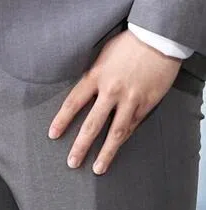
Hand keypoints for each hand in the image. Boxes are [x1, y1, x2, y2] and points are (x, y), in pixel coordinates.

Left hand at [49, 29, 180, 174]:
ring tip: (97, 168)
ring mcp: (130, 101)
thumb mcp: (101, 55)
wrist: (156, 41)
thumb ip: (93, 76)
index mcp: (95, 76)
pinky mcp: (146, 105)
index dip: (62, 120)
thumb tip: (86, 92)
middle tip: (72, 162)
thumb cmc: (127, 45)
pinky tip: (116, 150)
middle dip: (80, 145)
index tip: (53, 135)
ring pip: (115, 132)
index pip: (73, 103)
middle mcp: (110, 91)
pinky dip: (123, 140)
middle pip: (92, 124)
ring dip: (105, 152)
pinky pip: (132, 126)